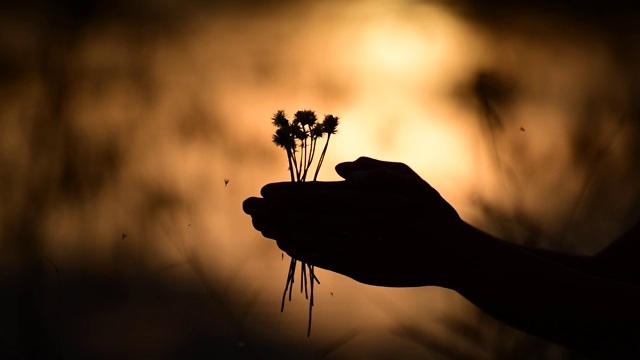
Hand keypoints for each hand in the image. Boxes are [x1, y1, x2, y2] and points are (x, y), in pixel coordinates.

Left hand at [243, 157, 463, 286]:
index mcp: (369, 201)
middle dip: (275, 212)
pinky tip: (284, 243)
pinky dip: (302, 251)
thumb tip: (341, 171)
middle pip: (309, 218)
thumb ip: (375, 171)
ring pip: (312, 239)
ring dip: (282, 231)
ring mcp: (359, 250)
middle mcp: (360, 225)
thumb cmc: (429, 211)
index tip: (264, 191)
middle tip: (247, 207)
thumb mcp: (409, 179)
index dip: (290, 194)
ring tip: (257, 223)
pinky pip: (324, 260)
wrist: (451, 254)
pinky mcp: (361, 270)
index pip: (320, 196)